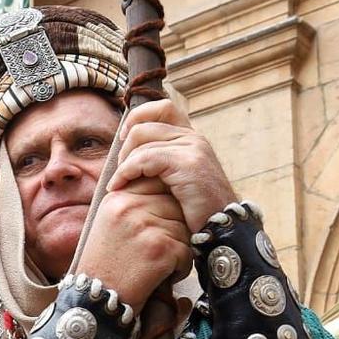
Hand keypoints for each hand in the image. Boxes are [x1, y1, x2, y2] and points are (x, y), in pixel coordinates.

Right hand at [73, 126, 193, 311]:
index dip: (166, 205)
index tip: (158, 227)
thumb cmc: (105, 265)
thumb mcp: (109, 223)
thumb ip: (133, 203)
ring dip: (177, 250)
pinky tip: (159, 277)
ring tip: (155, 265)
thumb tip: (165, 188)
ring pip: (184, 229)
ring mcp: (146, 226)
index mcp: (118, 198)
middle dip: (174, 228)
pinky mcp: (159, 248)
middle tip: (156, 250)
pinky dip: (179, 268)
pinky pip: (186, 251)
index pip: (158, 185)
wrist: (96, 300)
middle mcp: (131, 207)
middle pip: (175, 206)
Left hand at [104, 98, 239, 235]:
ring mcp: (193, 148)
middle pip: (145, 124)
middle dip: (124, 147)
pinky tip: (119, 187)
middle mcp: (194, 138)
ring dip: (123, 163)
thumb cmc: (195, 213)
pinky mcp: (187, 163)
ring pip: (141, 140)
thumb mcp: (176, 183)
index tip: (123, 138)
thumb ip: (161, 165)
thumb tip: (126, 156)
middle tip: (120, 172)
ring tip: (117, 184)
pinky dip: (126, 172)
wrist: (220, 230)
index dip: (138, 116)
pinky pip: (144, 158)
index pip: (163, 107)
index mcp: (192, 139)